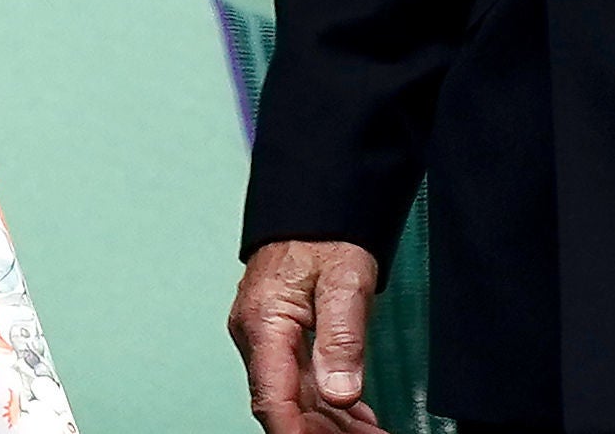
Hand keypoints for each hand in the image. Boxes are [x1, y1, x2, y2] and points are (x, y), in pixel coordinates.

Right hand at [230, 240, 385, 433]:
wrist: (313, 202)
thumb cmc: (325, 231)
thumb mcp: (344, 280)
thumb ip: (341, 338)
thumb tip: (339, 393)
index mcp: (263, 322)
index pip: (272, 398)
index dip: (297, 433)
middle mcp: (257, 334)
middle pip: (286, 405)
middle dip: (323, 433)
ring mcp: (268, 336)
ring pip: (297, 397)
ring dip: (332, 423)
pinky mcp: (282, 335)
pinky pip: (302, 380)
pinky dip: (330, 404)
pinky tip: (357, 420)